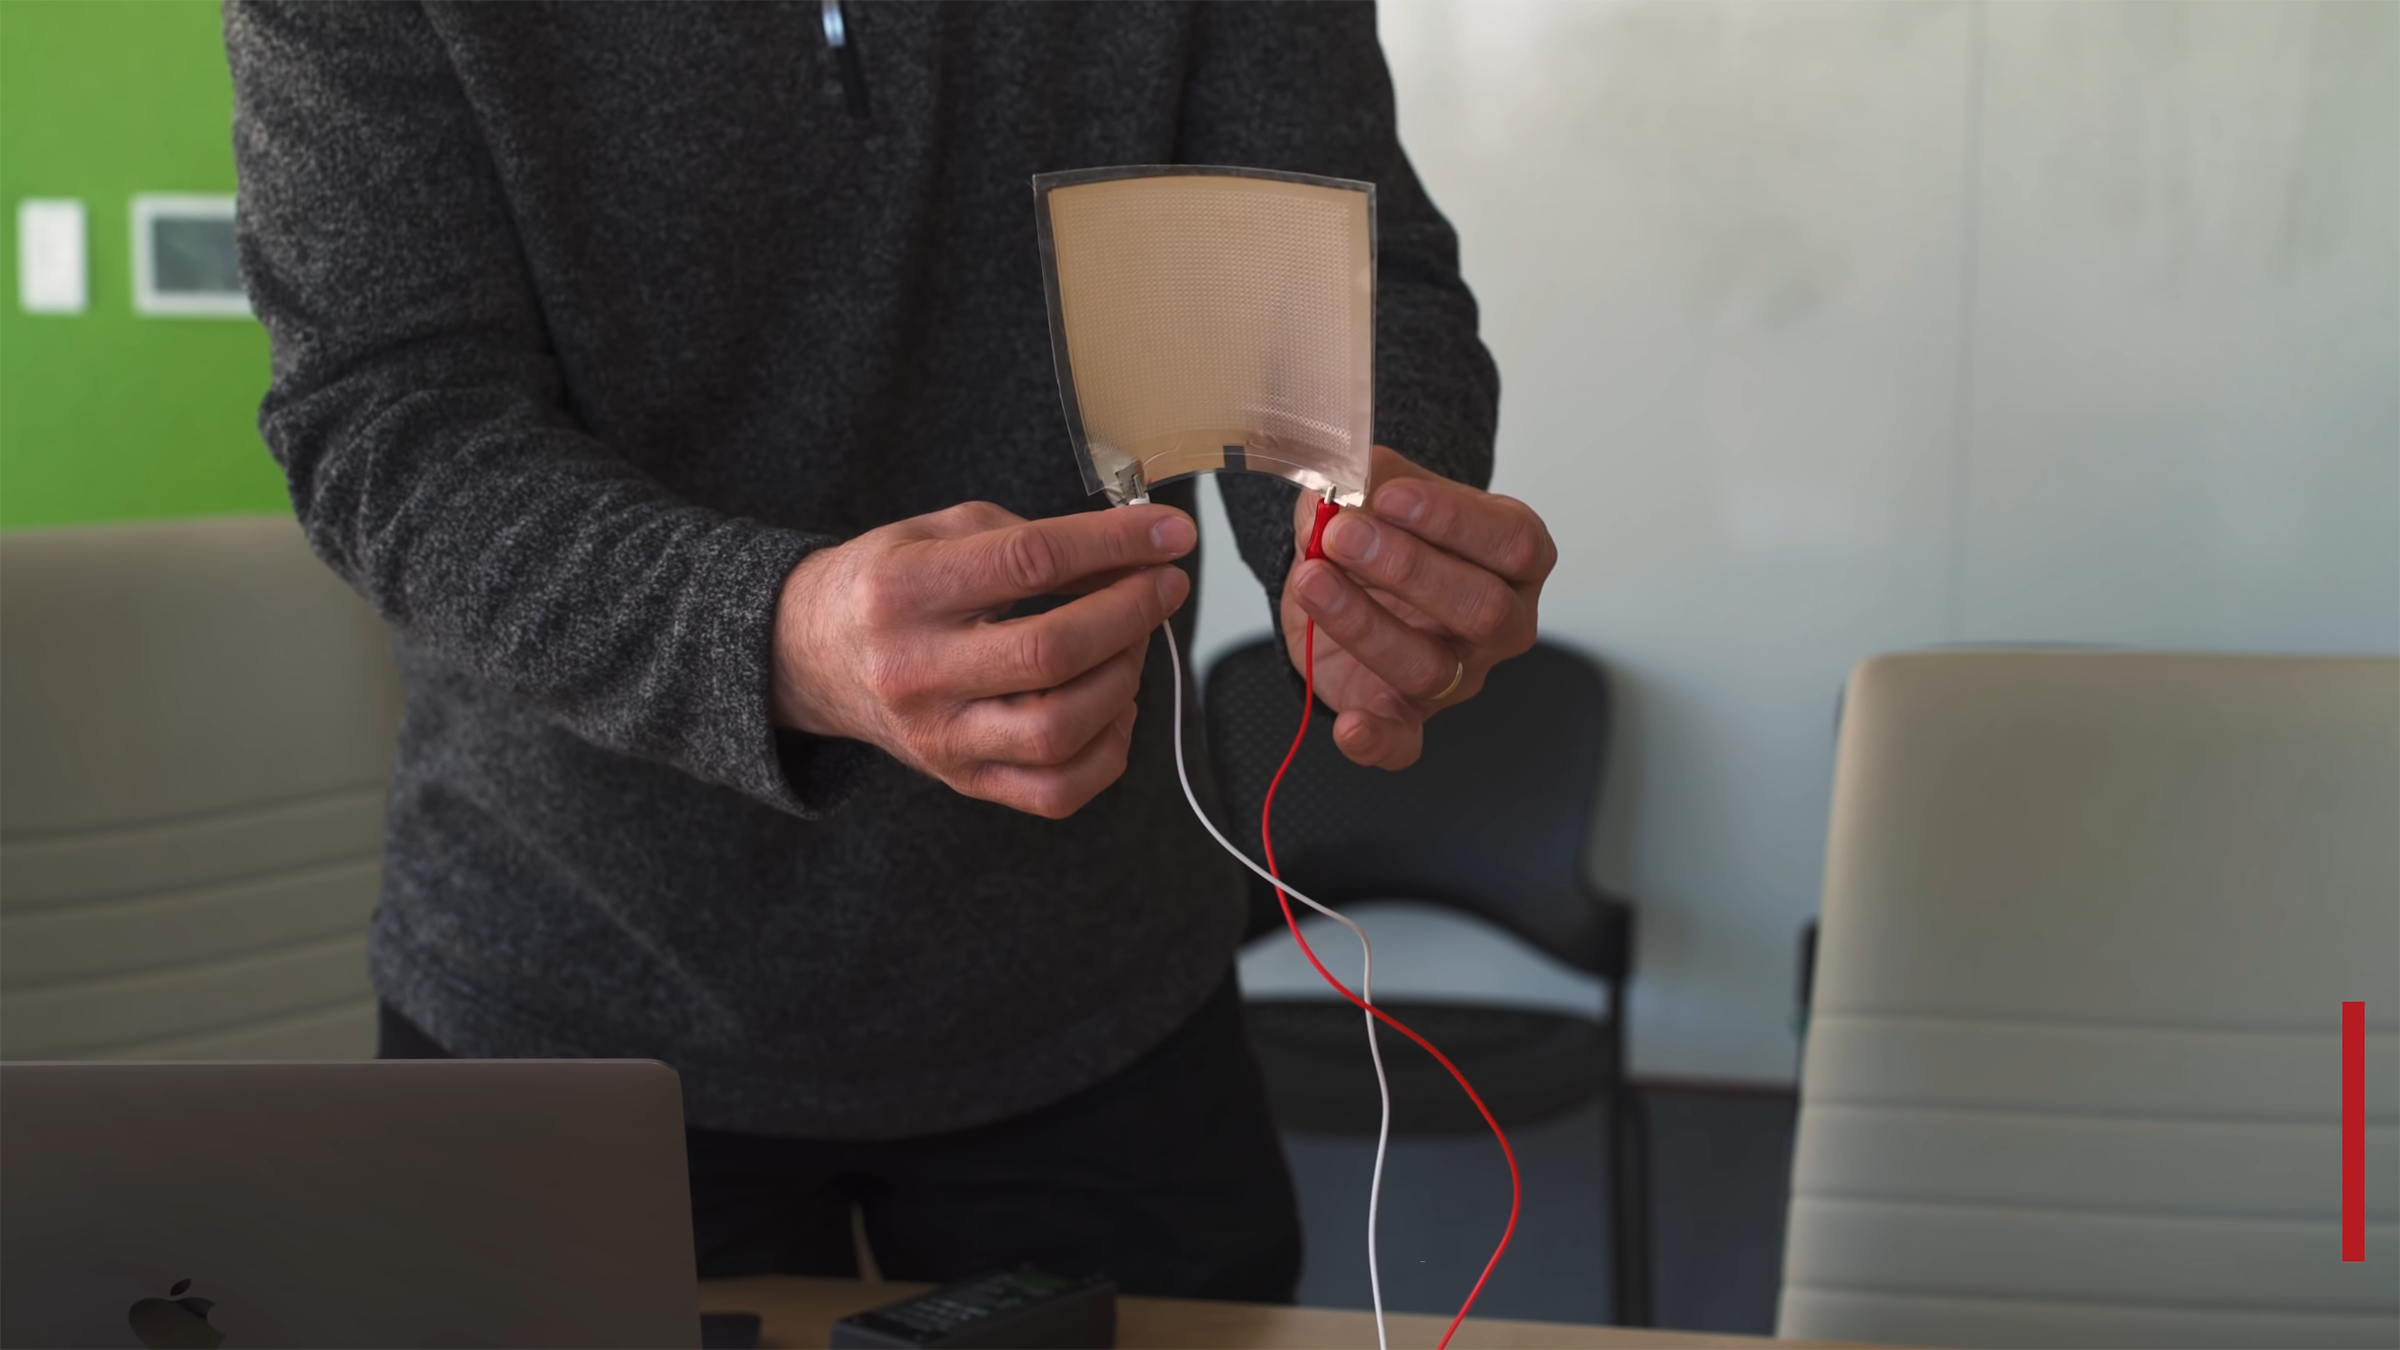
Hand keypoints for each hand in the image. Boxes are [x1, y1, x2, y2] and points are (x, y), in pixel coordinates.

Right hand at [773, 500, 1195, 817]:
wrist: (811, 655)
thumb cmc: (888, 586)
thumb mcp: (941, 532)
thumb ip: (1032, 537)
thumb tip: (1128, 558)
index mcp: (905, 590)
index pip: (1031, 562)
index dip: (1115, 544)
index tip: (1169, 533)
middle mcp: (917, 670)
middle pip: (1052, 652)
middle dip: (1131, 613)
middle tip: (1162, 587)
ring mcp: (939, 737)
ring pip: (1061, 730)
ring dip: (1124, 679)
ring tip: (1131, 642)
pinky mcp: (962, 779)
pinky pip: (1057, 791)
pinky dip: (1108, 748)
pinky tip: (1112, 705)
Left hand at [1281, 445, 1555, 769]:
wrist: (1354, 575)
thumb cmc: (1388, 530)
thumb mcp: (1379, 491)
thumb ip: (1367, 480)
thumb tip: (1349, 478)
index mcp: (1515, 556)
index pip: (1511, 542)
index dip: (1450, 519)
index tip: (1389, 494)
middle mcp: (1501, 621)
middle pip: (1480, 608)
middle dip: (1405, 569)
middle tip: (1341, 534)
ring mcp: (1460, 674)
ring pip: (1431, 667)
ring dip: (1363, 623)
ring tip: (1312, 579)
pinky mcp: (1408, 714)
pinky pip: (1404, 744)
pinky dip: (1375, 740)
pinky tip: (1349, 727)